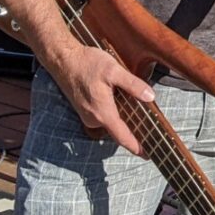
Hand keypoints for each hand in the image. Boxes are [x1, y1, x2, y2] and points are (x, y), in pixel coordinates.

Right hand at [40, 37, 155, 156]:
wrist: (62, 60)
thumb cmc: (87, 63)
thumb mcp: (114, 70)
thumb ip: (133, 85)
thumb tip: (151, 97)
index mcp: (102, 112)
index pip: (122, 136)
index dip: (136, 147)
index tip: (148, 155)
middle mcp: (93, 118)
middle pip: (118, 131)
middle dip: (133, 131)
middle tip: (151, 130)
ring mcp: (87, 115)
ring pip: (110, 123)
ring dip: (123, 120)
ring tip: (141, 115)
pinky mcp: (84, 110)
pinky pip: (103, 117)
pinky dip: (114, 114)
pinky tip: (123, 104)